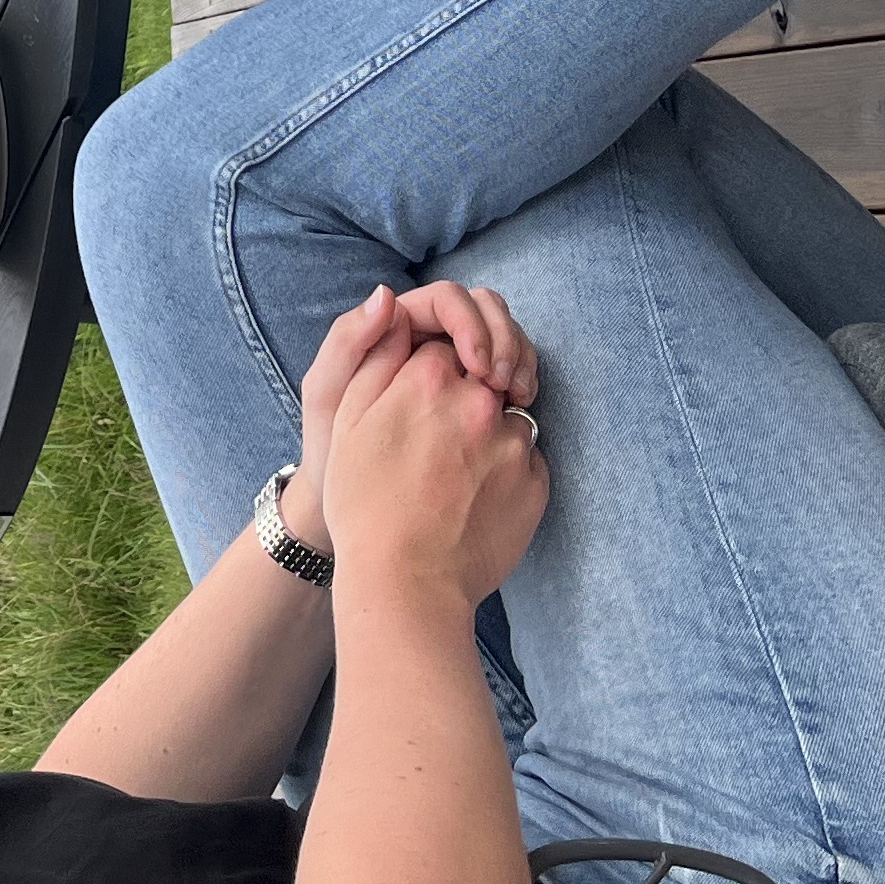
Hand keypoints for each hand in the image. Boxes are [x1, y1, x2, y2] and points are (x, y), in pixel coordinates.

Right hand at [321, 329, 549, 608]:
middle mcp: (480, 402)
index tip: (414, 406)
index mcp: (429, 379)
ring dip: (489, 436)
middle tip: (435, 446)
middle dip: (465, 398)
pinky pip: (526, 462)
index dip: (426, 375)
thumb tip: (393, 301)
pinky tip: (474, 501)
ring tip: (453, 479)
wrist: (406, 582)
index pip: (443, 347)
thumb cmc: (365, 503)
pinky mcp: (537, 484)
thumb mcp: (346, 419)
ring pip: (509, 418)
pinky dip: (506, 474)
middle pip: (483, 376)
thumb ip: (374, 354)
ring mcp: (515, 444)